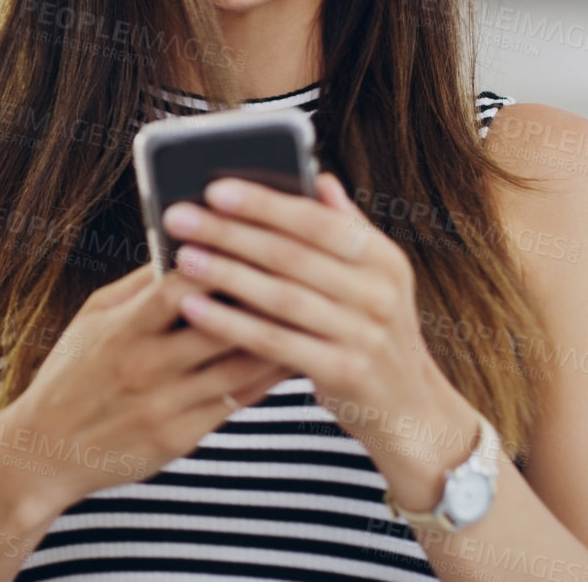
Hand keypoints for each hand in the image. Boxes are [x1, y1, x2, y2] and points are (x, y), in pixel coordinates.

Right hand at [0, 264, 296, 511]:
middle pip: (221, 326)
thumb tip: (187, 244)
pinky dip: (268, 378)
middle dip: (263, 298)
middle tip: (305, 273)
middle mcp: (146, 366)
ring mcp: (166, 404)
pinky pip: (237, 403)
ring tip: (313, 314)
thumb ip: (140, 285)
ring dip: (280, 339)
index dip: (221, 263)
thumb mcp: (93, 318)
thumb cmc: (72, 374)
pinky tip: (292, 356)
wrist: (45, 451)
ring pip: (240, 367)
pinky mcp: (180, 437)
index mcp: (123, 330)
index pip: (179, 288)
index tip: (255, 240)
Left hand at [161, 172, 469, 487]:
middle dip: (231, 233)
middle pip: (293, 255)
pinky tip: (194, 309)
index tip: (215, 189)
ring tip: (182, 258)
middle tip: (178, 218)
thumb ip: (346, 230)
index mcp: (383, 259)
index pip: (318, 220)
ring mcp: (366, 335)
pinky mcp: (345, 373)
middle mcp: (380, 293)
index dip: (266, 204)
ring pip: (282, 297)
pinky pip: (276, 343)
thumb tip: (319, 178)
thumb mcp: (374, 280)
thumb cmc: (371, 332)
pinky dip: (231, 324)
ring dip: (227, 274)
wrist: (409, 409)